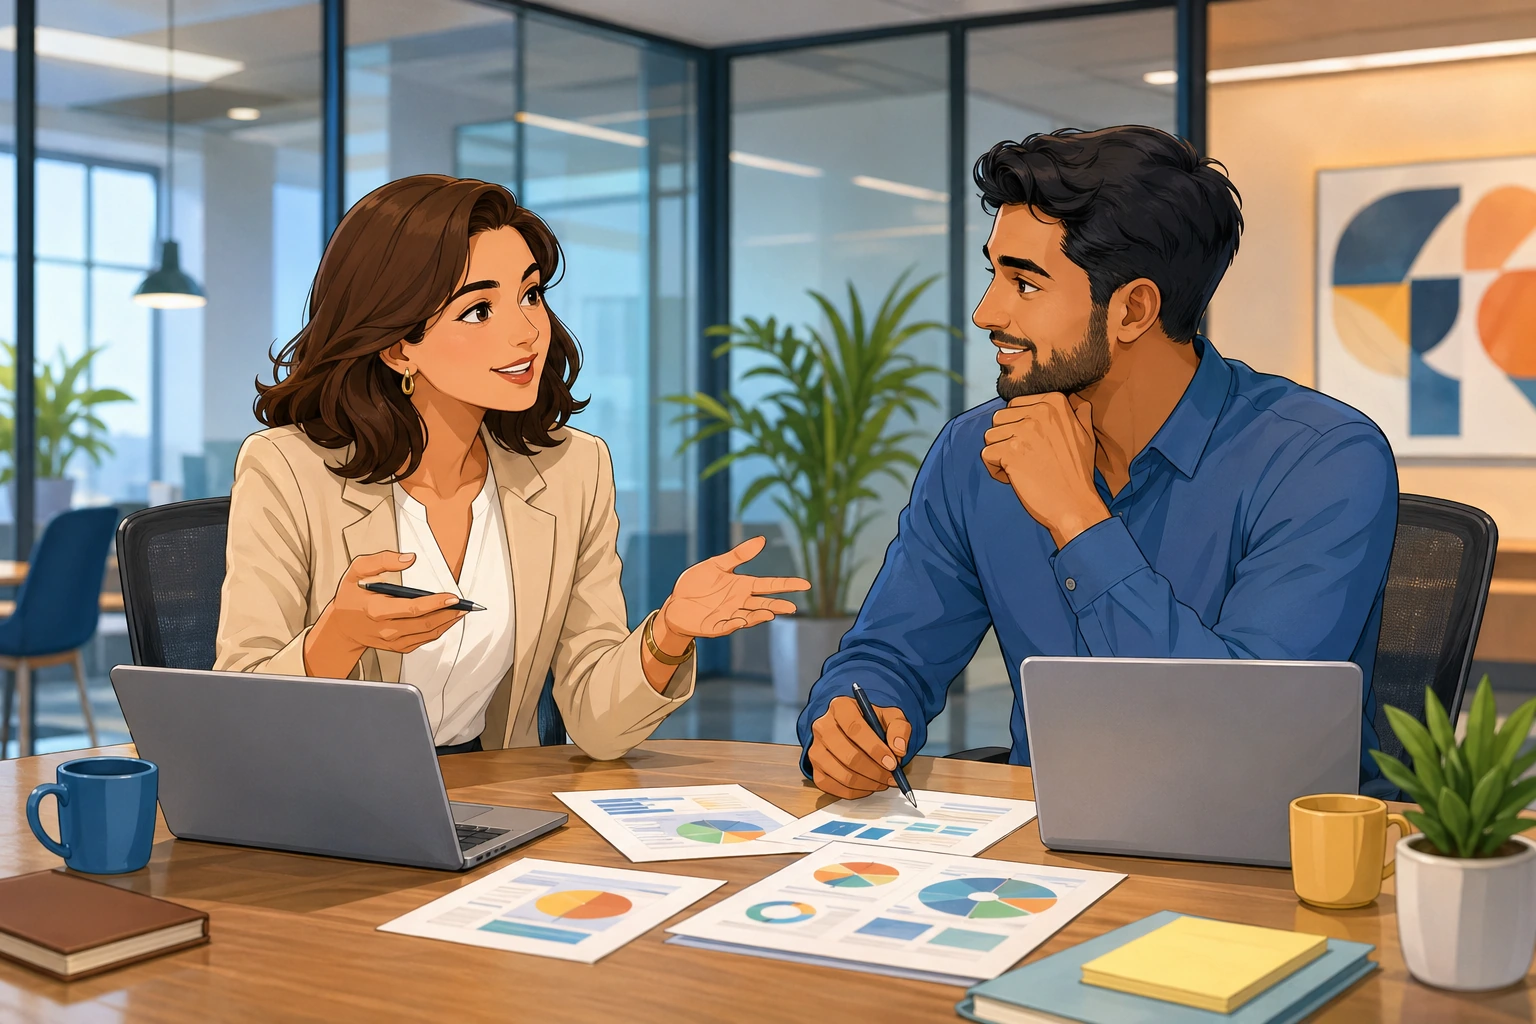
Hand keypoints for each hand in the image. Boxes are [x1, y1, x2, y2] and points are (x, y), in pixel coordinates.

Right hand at [303, 551, 466, 677]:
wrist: (341, 627)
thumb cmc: (350, 598)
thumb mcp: (357, 571)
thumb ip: (382, 560)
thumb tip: (408, 559)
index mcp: (376, 610)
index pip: (412, 609)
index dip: (435, 603)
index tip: (452, 597)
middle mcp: (386, 629)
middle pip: (426, 623)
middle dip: (449, 613)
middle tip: (465, 603)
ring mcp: (393, 641)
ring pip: (428, 633)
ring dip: (448, 622)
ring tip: (462, 610)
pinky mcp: (399, 647)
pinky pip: (424, 640)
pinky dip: (439, 630)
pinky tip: (448, 619)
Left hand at [652, 536, 810, 653]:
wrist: (674, 604)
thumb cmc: (696, 584)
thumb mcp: (716, 565)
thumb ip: (738, 555)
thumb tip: (762, 539)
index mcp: (742, 586)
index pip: (769, 584)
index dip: (787, 584)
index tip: (805, 584)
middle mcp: (739, 602)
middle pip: (764, 604)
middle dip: (778, 606)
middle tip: (792, 607)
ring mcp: (729, 616)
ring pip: (750, 617)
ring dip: (760, 616)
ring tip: (771, 613)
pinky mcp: (715, 627)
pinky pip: (728, 626)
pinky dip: (735, 624)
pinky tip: (742, 620)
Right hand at [807, 696, 912, 798]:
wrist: (855, 731)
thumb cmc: (873, 724)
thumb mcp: (891, 718)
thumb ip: (899, 729)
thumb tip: (898, 748)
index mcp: (840, 707)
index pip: (854, 729)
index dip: (875, 749)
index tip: (892, 763)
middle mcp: (822, 726)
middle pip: (847, 755)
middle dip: (874, 770)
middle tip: (891, 776)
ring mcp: (815, 749)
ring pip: (841, 774)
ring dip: (867, 783)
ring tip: (882, 781)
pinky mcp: (815, 769)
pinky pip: (833, 787)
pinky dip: (854, 792)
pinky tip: (868, 785)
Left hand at [980, 392, 1108, 548]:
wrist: (1074, 504)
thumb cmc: (1079, 473)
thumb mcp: (1087, 437)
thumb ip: (1080, 416)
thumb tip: (1080, 403)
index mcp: (1055, 403)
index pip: (1014, 405)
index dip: (1016, 426)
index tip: (1032, 445)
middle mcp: (1039, 412)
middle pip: (999, 419)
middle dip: (1005, 439)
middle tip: (1023, 458)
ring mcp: (1023, 431)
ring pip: (990, 436)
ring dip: (999, 454)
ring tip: (1018, 468)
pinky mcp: (1010, 451)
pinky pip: (986, 454)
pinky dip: (994, 469)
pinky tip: (1012, 478)